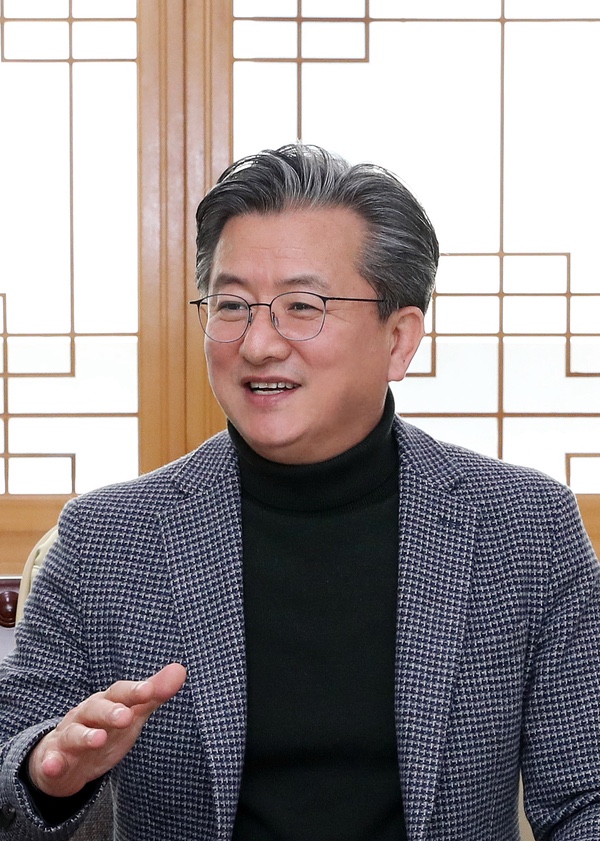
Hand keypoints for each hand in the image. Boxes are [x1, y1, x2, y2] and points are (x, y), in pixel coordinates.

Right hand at [27, 663, 186, 797]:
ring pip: (74, 733)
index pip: (120, 693)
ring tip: (98, 739)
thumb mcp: (131, 713)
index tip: (149, 691)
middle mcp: (86, 714)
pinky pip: (50, 761)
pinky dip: (51, 762)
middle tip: (126, 716)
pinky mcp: (54, 759)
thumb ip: (154, 695)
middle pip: (97, 709)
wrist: (66, 755)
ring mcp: (68, 736)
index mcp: (107, 702)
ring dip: (85, 736)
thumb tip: (181, 670)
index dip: (134, 691)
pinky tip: (54, 765)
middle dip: (110, 712)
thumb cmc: (106, 728)